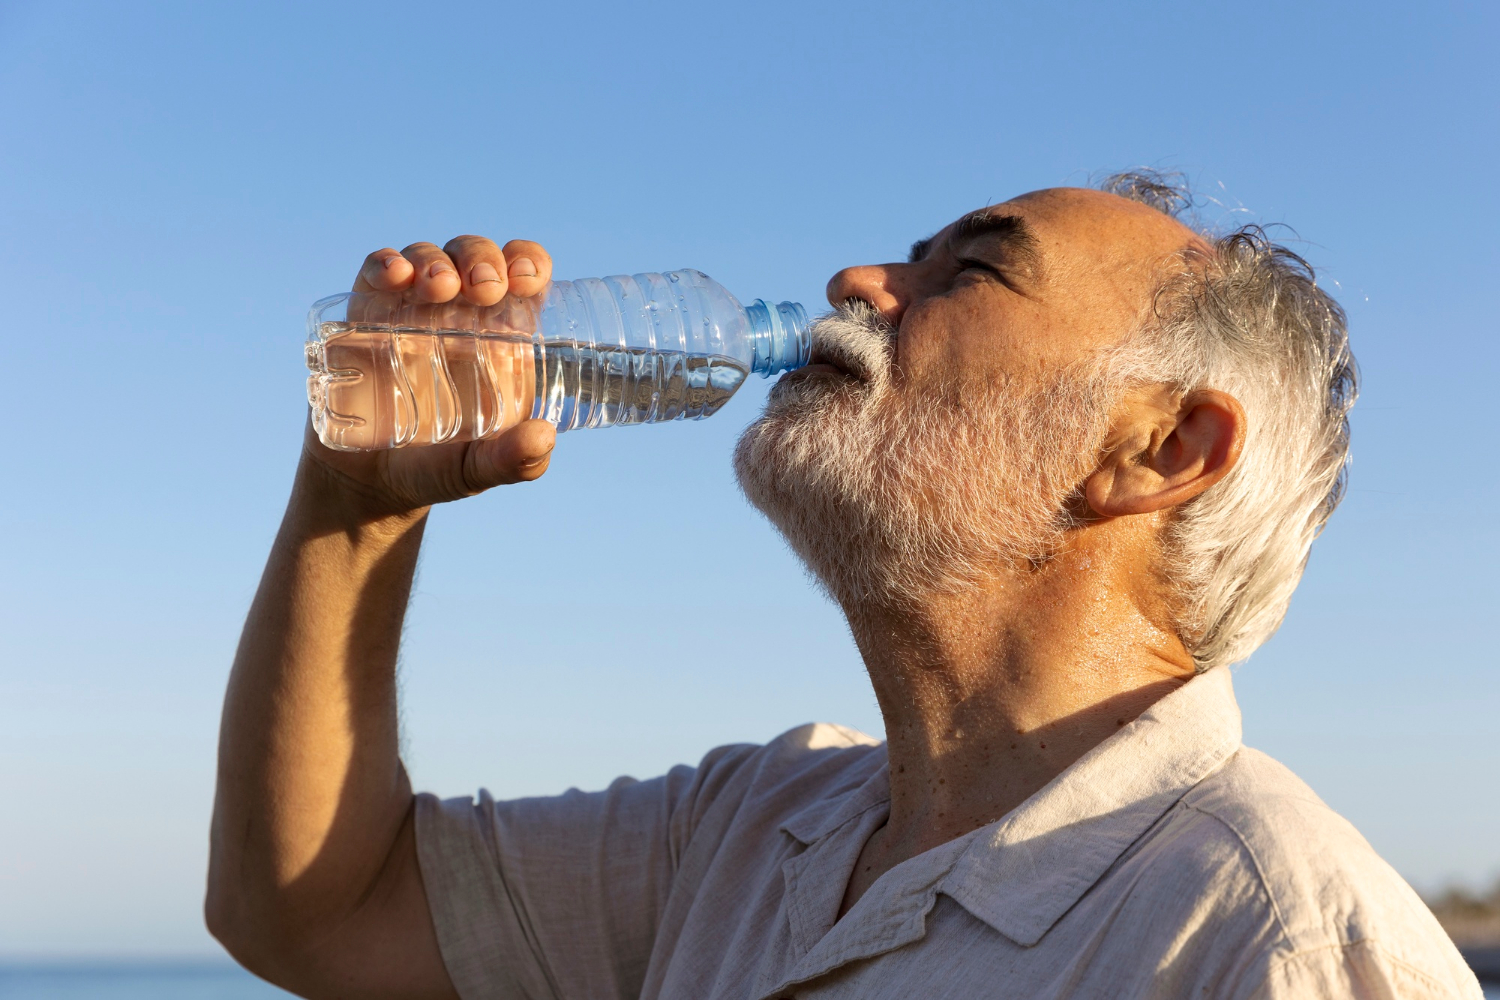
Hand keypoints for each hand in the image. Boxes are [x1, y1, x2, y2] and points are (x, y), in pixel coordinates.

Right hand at [305, 235, 557, 517]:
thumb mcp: (479, 470)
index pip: (524, 276)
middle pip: (476, 258)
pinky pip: (375, 273)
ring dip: (436, 261)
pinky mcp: (366, 315)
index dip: (529, 261)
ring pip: (429, 257)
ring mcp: (411, 310)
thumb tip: (544, 436)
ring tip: (438, 287)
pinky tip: (394, 276)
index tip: (526, 279)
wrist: (370, 483)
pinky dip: (385, 264)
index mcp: (503, 337)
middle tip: (483, 288)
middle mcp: (460, 314)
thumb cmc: (438, 468)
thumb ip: (515, 461)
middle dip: (482, 259)